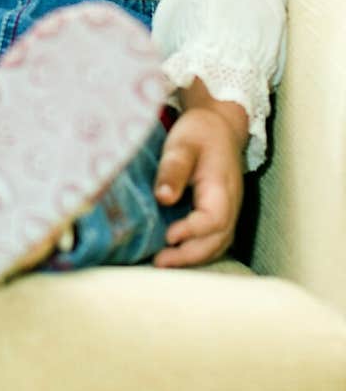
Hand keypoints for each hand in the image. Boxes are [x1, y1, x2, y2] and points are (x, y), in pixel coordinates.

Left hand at [152, 107, 243, 267]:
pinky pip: (215, 240)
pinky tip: (176, 254)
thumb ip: (173, 169)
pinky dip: (198, 251)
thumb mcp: (182, 144)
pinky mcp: (221, 213)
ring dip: (193, 258)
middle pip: (217, 240)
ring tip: (164, 263)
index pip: (214, 219)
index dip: (193, 232)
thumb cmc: (199, 133)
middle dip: (189, 255)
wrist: (219, 126)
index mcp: (221, 187)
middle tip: (159, 262)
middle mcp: (230, 205)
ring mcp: (229, 211)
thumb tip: (163, 198)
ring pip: (218, 244)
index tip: (168, 235)